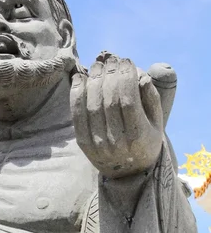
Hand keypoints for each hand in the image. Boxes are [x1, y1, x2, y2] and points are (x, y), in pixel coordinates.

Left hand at [71, 53, 162, 178]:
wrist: (128, 172)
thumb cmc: (145, 140)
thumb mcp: (157, 122)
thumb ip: (151, 98)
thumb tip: (139, 74)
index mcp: (138, 137)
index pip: (128, 101)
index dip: (125, 77)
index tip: (126, 61)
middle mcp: (116, 142)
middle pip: (108, 102)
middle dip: (109, 75)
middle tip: (110, 60)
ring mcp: (97, 144)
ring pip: (91, 106)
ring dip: (93, 81)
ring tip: (97, 65)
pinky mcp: (83, 144)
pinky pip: (77, 115)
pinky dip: (76, 94)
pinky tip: (80, 78)